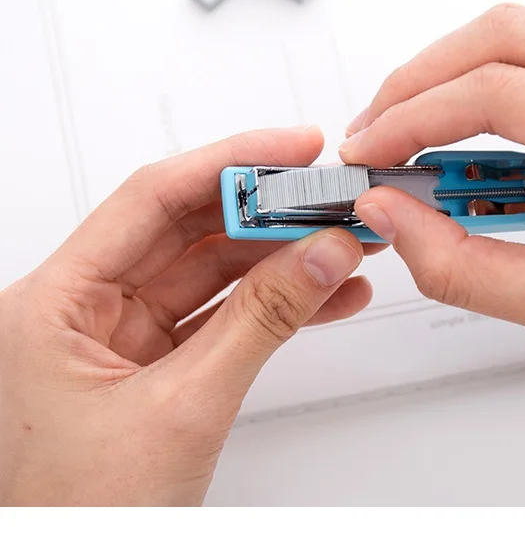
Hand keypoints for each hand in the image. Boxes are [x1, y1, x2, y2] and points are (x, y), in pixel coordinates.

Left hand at [0, 127, 379, 505]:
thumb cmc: (85, 518)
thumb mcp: (184, 409)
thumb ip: (261, 324)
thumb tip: (320, 258)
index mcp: (53, 305)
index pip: (149, 201)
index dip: (229, 164)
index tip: (294, 149)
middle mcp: (83, 311)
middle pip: (188, 232)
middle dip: (267, 214)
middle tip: (330, 199)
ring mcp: (123, 339)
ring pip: (213, 275)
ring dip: (282, 261)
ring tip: (344, 246)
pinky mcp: (158, 367)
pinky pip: (223, 319)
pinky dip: (275, 308)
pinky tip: (326, 297)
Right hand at [341, 4, 524, 414]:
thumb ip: (468, 268)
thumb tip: (395, 217)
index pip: (503, 91)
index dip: (416, 117)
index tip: (371, 151)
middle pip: (511, 33)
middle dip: (424, 78)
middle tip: (379, 131)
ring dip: (458, 81)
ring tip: (415, 140)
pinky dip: (501, 96)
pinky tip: (475, 147)